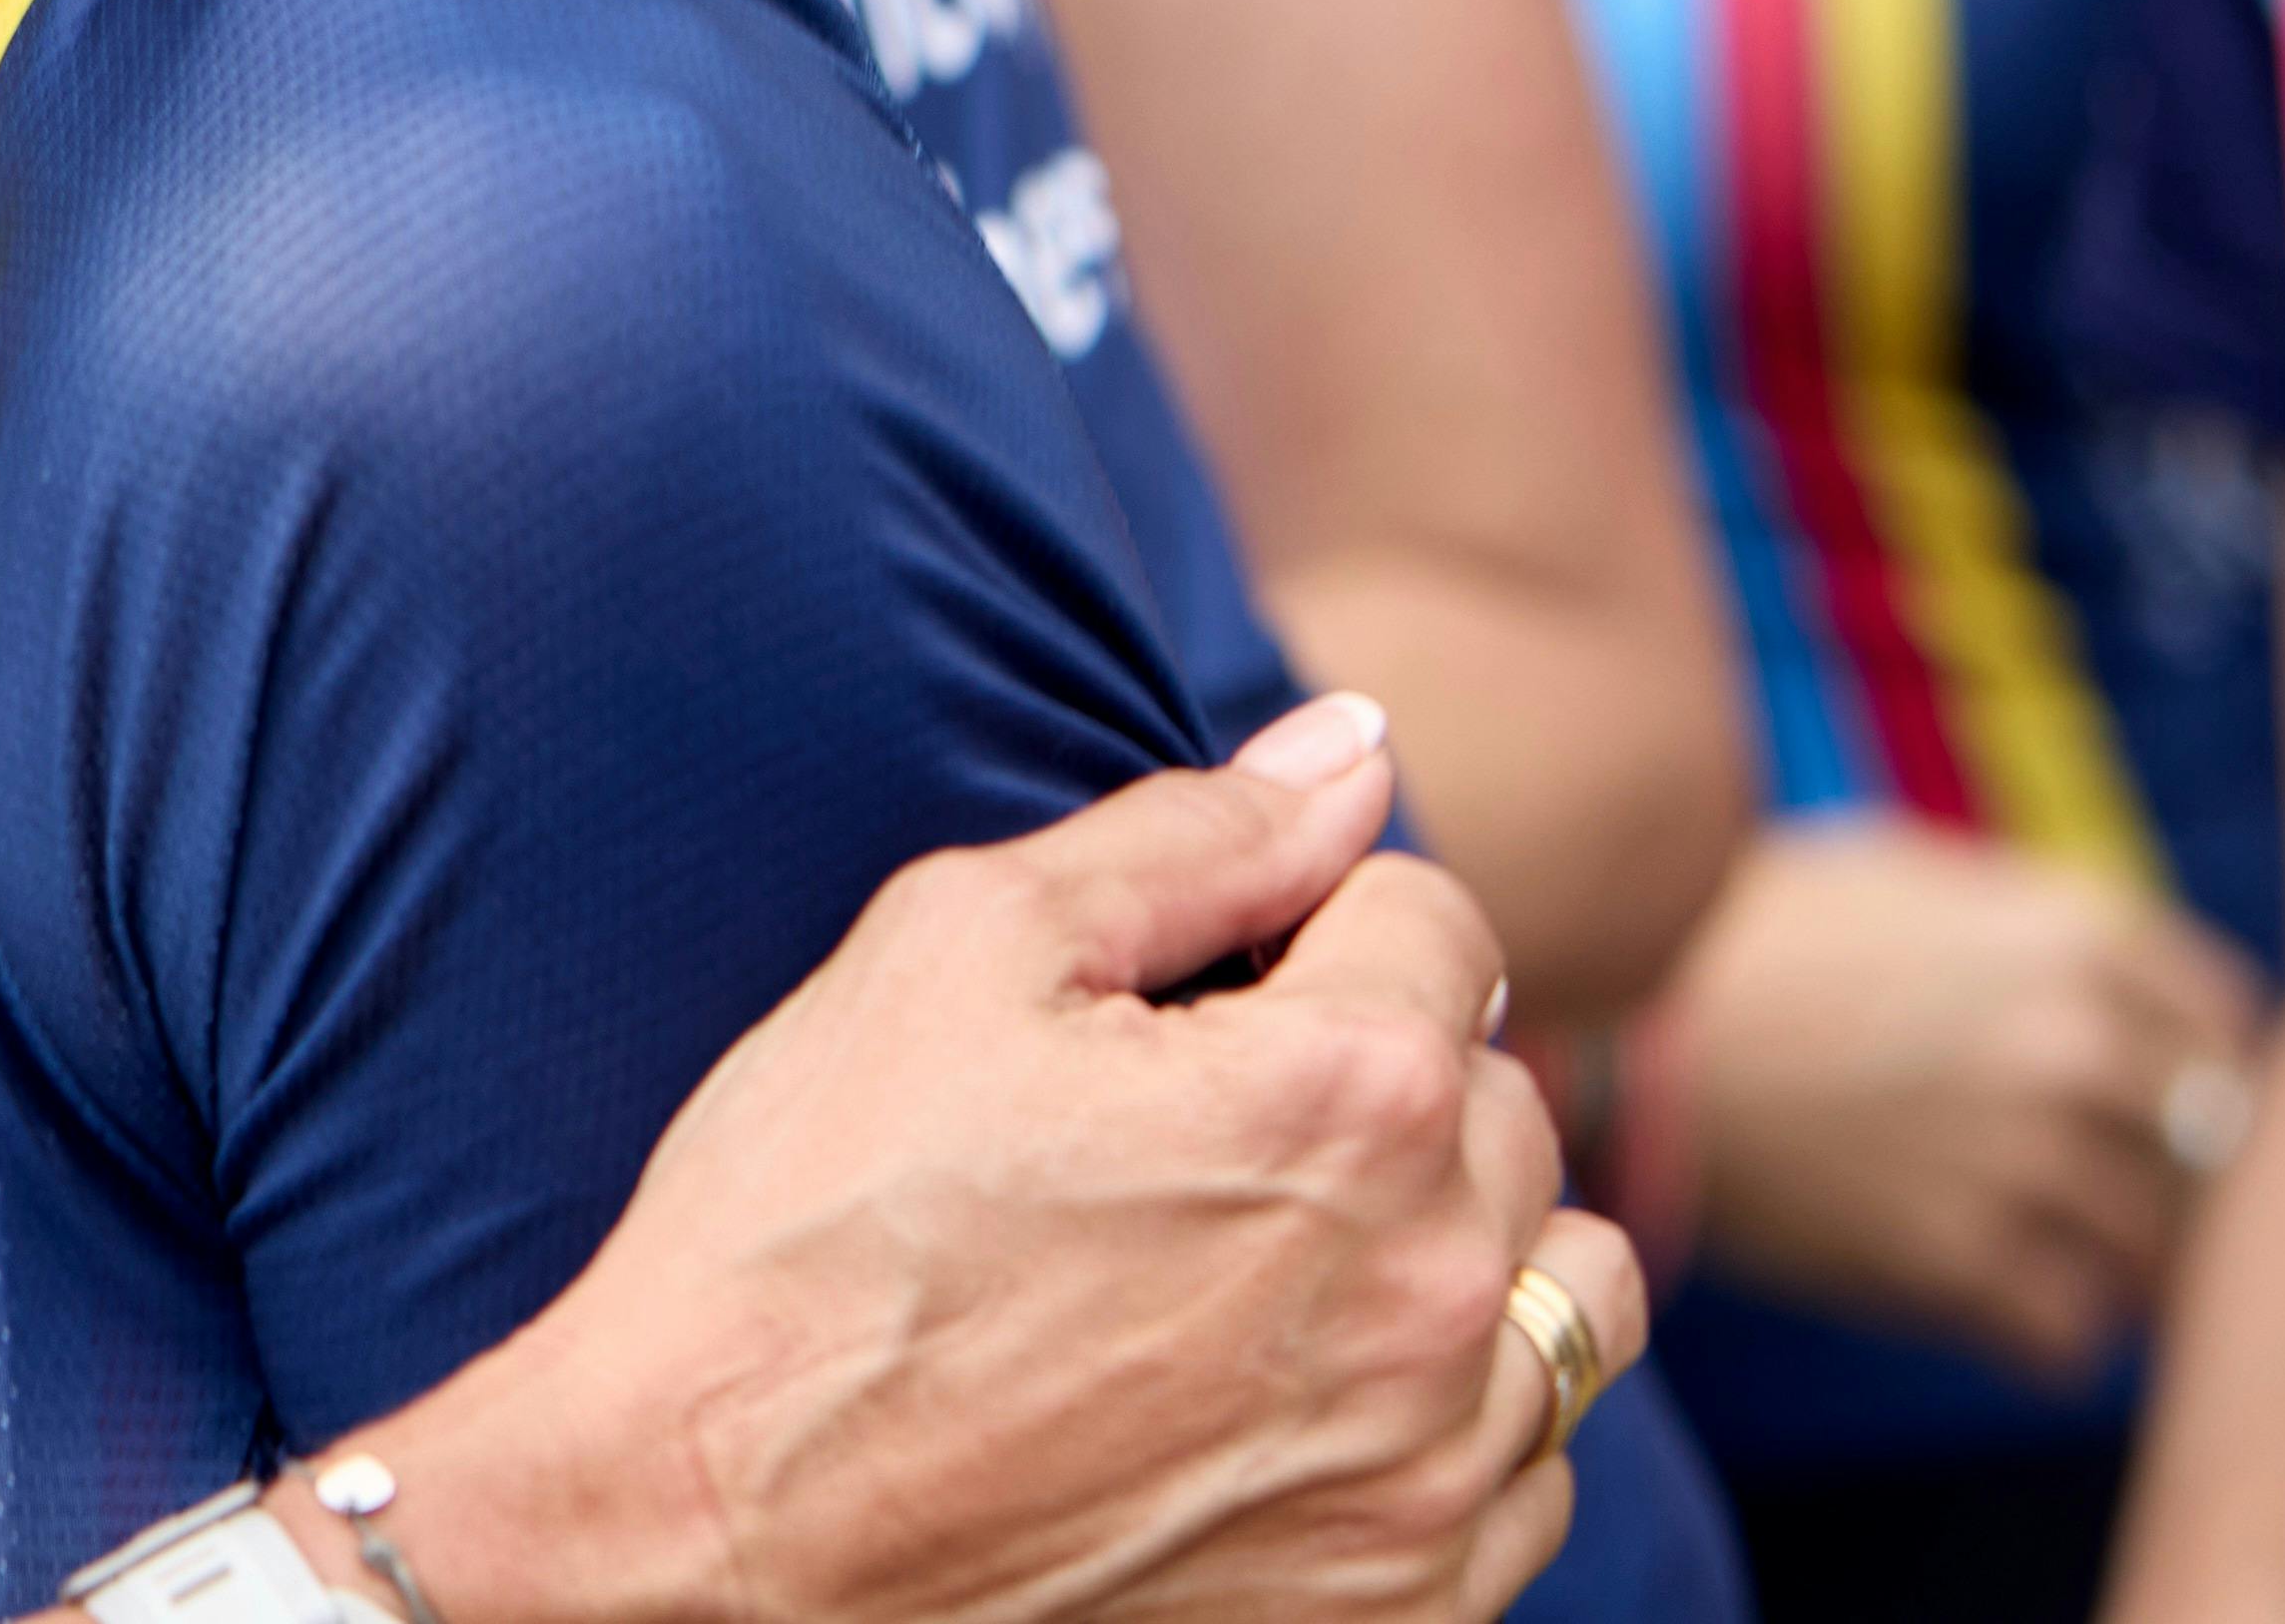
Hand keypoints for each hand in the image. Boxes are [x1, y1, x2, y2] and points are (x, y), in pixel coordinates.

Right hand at [406, 696, 1640, 1623]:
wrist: (718, 1527)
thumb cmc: (811, 1222)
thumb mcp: (955, 952)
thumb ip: (1191, 835)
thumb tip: (1354, 746)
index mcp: (1345, 1094)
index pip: (1432, 917)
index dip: (1292, 923)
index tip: (1174, 997)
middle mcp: (1433, 1287)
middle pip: (1506, 1098)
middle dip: (1374, 1075)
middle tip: (1182, 1128)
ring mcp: (1434, 1469)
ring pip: (1566, 1289)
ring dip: (1453, 1244)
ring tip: (1270, 1258)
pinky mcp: (1410, 1604)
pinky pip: (1532, 1468)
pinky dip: (1445, 1413)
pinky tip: (1284, 1396)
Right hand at [1680, 811, 2273, 1383]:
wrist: (1620, 1038)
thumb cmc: (1753, 940)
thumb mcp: (1908, 875)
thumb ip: (2044, 924)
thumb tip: (2136, 991)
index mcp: (2081, 939)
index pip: (2232, 1029)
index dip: (2188, 1065)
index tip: (2137, 1092)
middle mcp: (2085, 1050)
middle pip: (2209, 1155)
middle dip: (2153, 1172)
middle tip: (2067, 1178)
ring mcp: (2035, 1165)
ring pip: (2153, 1257)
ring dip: (2092, 1257)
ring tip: (2001, 1232)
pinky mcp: (1971, 1268)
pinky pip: (2074, 1338)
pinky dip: (2029, 1326)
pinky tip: (1960, 1282)